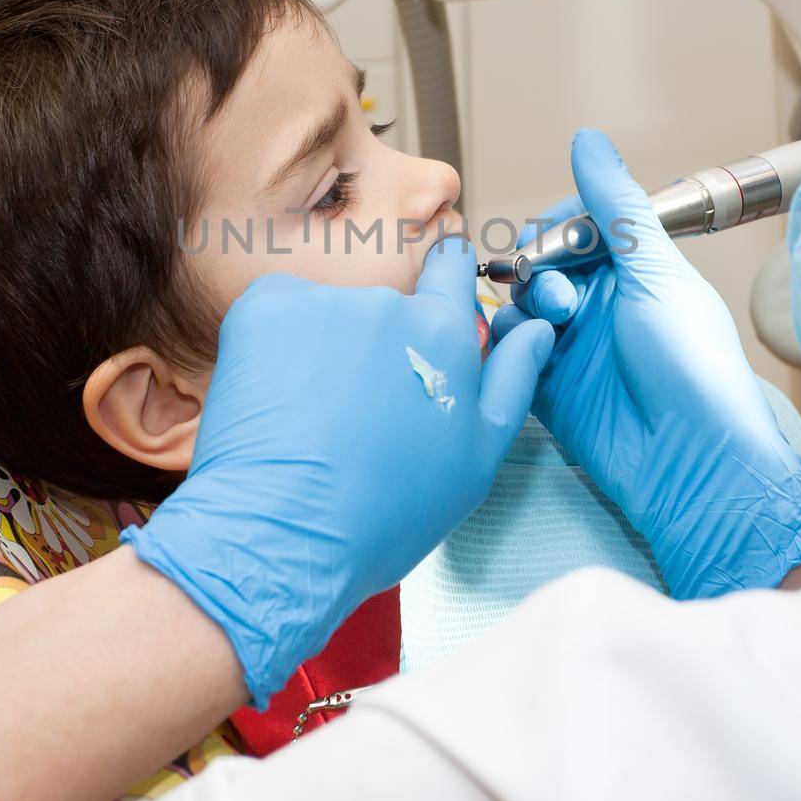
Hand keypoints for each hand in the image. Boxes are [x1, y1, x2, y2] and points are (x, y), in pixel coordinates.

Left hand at [126, 241, 554, 705]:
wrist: (286, 535)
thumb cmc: (387, 510)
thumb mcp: (477, 458)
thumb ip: (511, 380)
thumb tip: (536, 327)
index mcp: (445, 332)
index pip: (452, 266)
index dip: (443, 282)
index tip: (425, 315)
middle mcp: (388, 302)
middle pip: (386, 304)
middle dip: (376, 344)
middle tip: (360, 411)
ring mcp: (323, 301)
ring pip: (329, 312)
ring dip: (324, 347)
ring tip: (312, 416)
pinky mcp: (263, 308)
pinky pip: (276, 311)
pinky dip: (274, 343)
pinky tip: (276, 398)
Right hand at [493, 130, 800, 598]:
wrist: (690, 464)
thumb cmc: (692, 367)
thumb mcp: (656, 273)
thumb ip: (616, 207)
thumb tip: (587, 139)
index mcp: (637, 272)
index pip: (581, 225)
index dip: (563, 226)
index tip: (557, 239)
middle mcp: (603, 304)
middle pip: (544, 261)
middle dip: (542, 268)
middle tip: (561, 296)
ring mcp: (573, 346)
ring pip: (520, 303)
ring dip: (527, 306)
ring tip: (553, 329)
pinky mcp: (547, 387)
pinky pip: (510, 350)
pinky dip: (509, 344)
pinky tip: (528, 352)